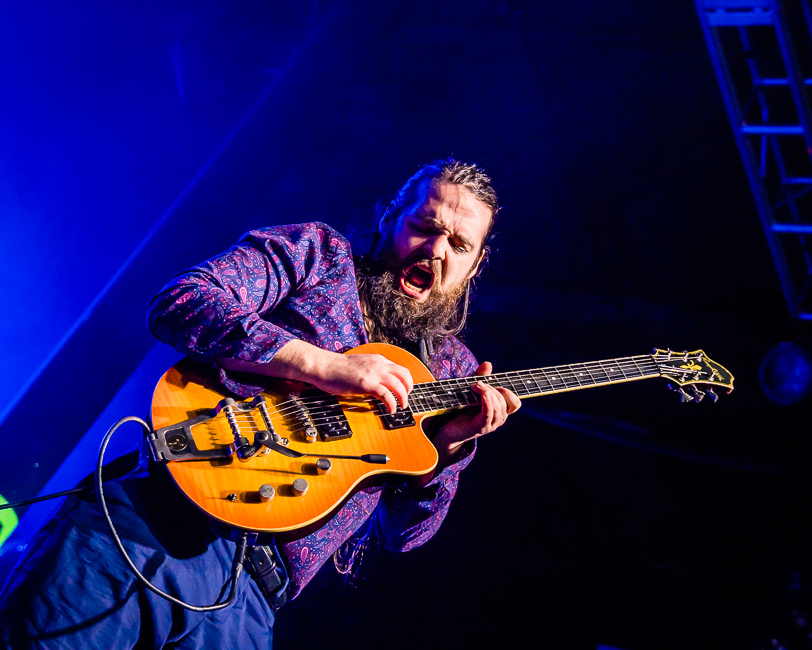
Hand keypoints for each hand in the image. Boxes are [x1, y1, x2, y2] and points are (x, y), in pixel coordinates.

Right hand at [219, 340, 413, 413]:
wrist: (322, 365)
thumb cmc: (336, 368)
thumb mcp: (359, 366)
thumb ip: (371, 372)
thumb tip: (378, 385)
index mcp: (378, 360)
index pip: (400, 369)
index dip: (406, 381)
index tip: (406, 391)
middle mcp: (379, 364)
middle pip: (404, 375)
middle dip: (409, 389)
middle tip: (406, 400)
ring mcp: (373, 373)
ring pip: (398, 385)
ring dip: (403, 398)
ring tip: (401, 407)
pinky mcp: (366, 383)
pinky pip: (386, 394)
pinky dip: (391, 403)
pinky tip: (390, 410)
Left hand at [433, 361, 520, 464]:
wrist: (448, 430)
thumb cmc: (461, 410)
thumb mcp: (471, 391)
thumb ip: (480, 377)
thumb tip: (488, 363)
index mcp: (499, 412)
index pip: (515, 403)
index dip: (508, 392)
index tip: (492, 384)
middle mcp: (497, 419)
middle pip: (504, 401)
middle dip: (492, 388)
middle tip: (476, 384)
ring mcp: (490, 425)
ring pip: (498, 406)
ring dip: (488, 392)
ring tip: (475, 387)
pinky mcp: (480, 427)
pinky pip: (488, 413)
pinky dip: (487, 402)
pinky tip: (482, 394)